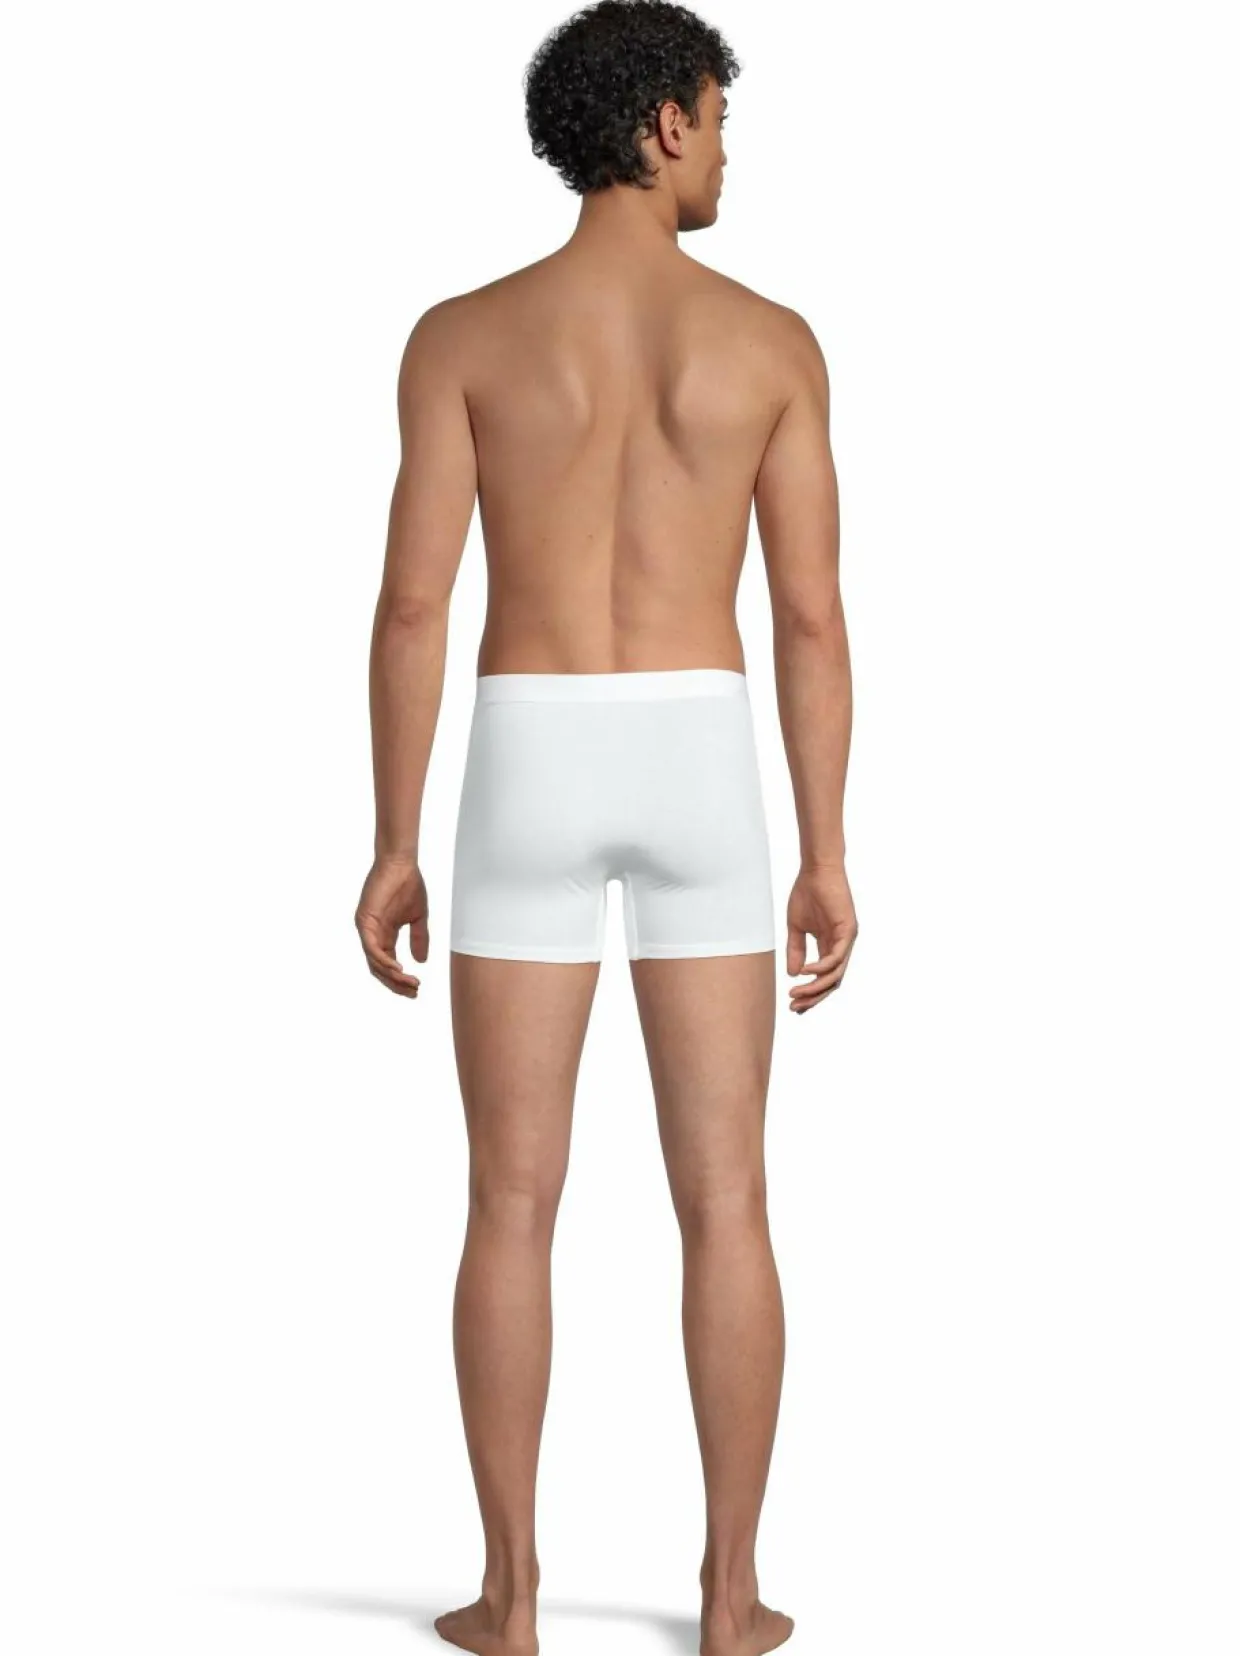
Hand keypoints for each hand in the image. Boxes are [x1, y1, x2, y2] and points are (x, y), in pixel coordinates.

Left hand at [355, 855, 427, 997]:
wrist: (401, 863)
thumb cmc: (408, 884)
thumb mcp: (417, 918)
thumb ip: (419, 939)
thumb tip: (421, 962)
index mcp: (384, 934)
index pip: (388, 964)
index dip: (401, 980)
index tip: (417, 989)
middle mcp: (373, 935)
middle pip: (380, 968)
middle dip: (396, 984)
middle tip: (413, 992)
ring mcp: (367, 929)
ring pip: (375, 962)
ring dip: (392, 976)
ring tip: (409, 983)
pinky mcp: (364, 921)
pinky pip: (372, 948)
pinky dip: (384, 961)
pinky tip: (399, 969)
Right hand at [786, 862, 857, 1013]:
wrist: (816, 870)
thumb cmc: (807, 893)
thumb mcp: (796, 928)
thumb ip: (796, 950)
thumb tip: (792, 974)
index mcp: (829, 946)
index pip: (823, 977)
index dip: (810, 993)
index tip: (794, 1006)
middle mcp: (841, 946)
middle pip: (831, 982)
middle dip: (813, 997)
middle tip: (795, 1007)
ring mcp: (846, 939)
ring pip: (836, 974)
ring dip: (816, 987)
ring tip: (796, 994)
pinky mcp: (848, 930)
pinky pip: (836, 957)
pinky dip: (820, 967)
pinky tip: (805, 972)